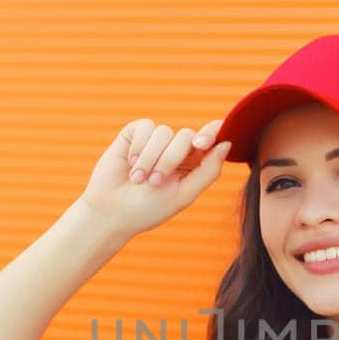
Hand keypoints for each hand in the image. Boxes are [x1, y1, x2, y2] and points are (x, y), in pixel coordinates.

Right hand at [76, 118, 231, 238]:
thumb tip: (227, 144)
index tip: (201, 144)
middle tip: (155, 182)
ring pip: (164, 132)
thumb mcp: (184, 194)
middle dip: (170, 160)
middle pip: (186, 137)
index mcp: (193, 163)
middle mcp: (176, 149)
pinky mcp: (135, 133)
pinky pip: (145, 127)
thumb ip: (209, 170)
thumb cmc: (149, 209)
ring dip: (151, 158)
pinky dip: (138, 147)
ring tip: (138, 179)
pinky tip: (130, 163)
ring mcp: (155, 140)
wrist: (111, 212)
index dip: (210, 134)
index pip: (210, 139)